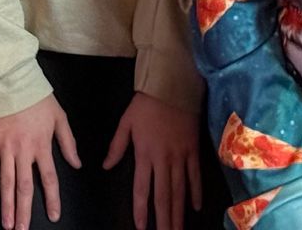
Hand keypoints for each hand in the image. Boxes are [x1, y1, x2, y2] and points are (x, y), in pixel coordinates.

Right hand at [0, 94, 80, 229]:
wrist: (11, 80)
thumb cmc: (37, 97)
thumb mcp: (59, 117)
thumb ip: (68, 142)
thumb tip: (76, 164)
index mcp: (41, 145)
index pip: (49, 178)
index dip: (51, 198)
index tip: (53, 215)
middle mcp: (23, 150)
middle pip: (24, 186)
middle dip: (24, 210)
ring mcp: (5, 148)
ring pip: (5, 182)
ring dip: (6, 205)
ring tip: (7, 224)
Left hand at [104, 91, 201, 229]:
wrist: (172, 86)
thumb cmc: (146, 104)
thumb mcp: (125, 123)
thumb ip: (116, 146)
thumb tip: (106, 166)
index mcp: (145, 154)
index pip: (142, 189)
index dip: (141, 210)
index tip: (142, 228)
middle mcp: (163, 160)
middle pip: (163, 196)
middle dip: (164, 220)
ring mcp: (181, 157)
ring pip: (180, 191)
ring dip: (179, 212)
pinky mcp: (193, 151)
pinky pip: (195, 176)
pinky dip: (195, 192)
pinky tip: (195, 208)